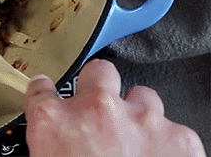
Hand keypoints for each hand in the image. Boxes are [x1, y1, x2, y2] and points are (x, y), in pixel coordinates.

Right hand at [24, 59, 206, 156]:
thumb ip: (50, 146)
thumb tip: (51, 147)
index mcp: (54, 123)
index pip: (41, 88)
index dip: (46, 93)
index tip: (50, 97)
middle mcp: (96, 110)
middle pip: (98, 72)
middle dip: (99, 88)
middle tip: (100, 111)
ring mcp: (141, 120)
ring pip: (142, 96)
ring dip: (138, 115)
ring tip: (136, 143)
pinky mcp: (180, 139)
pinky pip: (174, 129)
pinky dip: (168, 145)